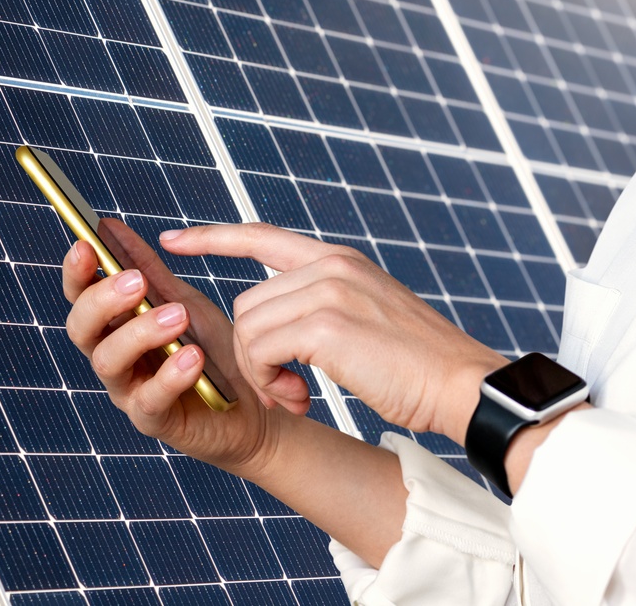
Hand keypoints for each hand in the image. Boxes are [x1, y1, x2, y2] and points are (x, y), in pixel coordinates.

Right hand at [62, 219, 283, 475]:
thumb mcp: (182, 300)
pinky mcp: (154, 421)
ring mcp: (129, 391)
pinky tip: (192, 357)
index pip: (80, 296)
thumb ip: (147, 267)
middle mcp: (113, 357)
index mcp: (115, 325)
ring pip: (109, 361)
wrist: (255, 406)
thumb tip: (110, 225)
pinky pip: (149, 400)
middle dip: (103, 300)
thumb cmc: (213, 352)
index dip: (77, 272)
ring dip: (139, 333)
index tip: (85, 244)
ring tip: (177, 316)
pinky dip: (169, 375)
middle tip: (137, 281)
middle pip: (82, 329)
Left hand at [160, 223, 507, 442]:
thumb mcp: (366, 316)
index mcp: (340, 260)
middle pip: (246, 304)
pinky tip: (301, 399)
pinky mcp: (325, 325)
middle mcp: (332, 265)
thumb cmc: (417, 367)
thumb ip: (323, 304)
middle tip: (285, 390)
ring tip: (296, 397)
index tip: (173, 239)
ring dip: (262, 374)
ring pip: (249, 329)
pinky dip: (270, 382)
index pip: (261, 236)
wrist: (462, 386)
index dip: (212, 237)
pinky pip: (261, 351)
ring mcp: (329, 290)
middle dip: (253, 354)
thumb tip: (277, 323)